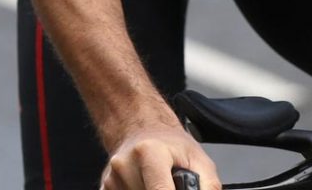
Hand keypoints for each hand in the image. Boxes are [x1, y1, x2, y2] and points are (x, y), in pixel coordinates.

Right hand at [100, 123, 220, 189]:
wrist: (142, 127)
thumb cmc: (171, 145)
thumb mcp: (199, 160)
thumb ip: (206, 187)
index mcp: (150, 152)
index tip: (178, 188)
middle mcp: (125, 163)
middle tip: (171, 182)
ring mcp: (112, 178)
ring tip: (156, 183)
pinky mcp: (104, 187)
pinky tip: (143, 185)